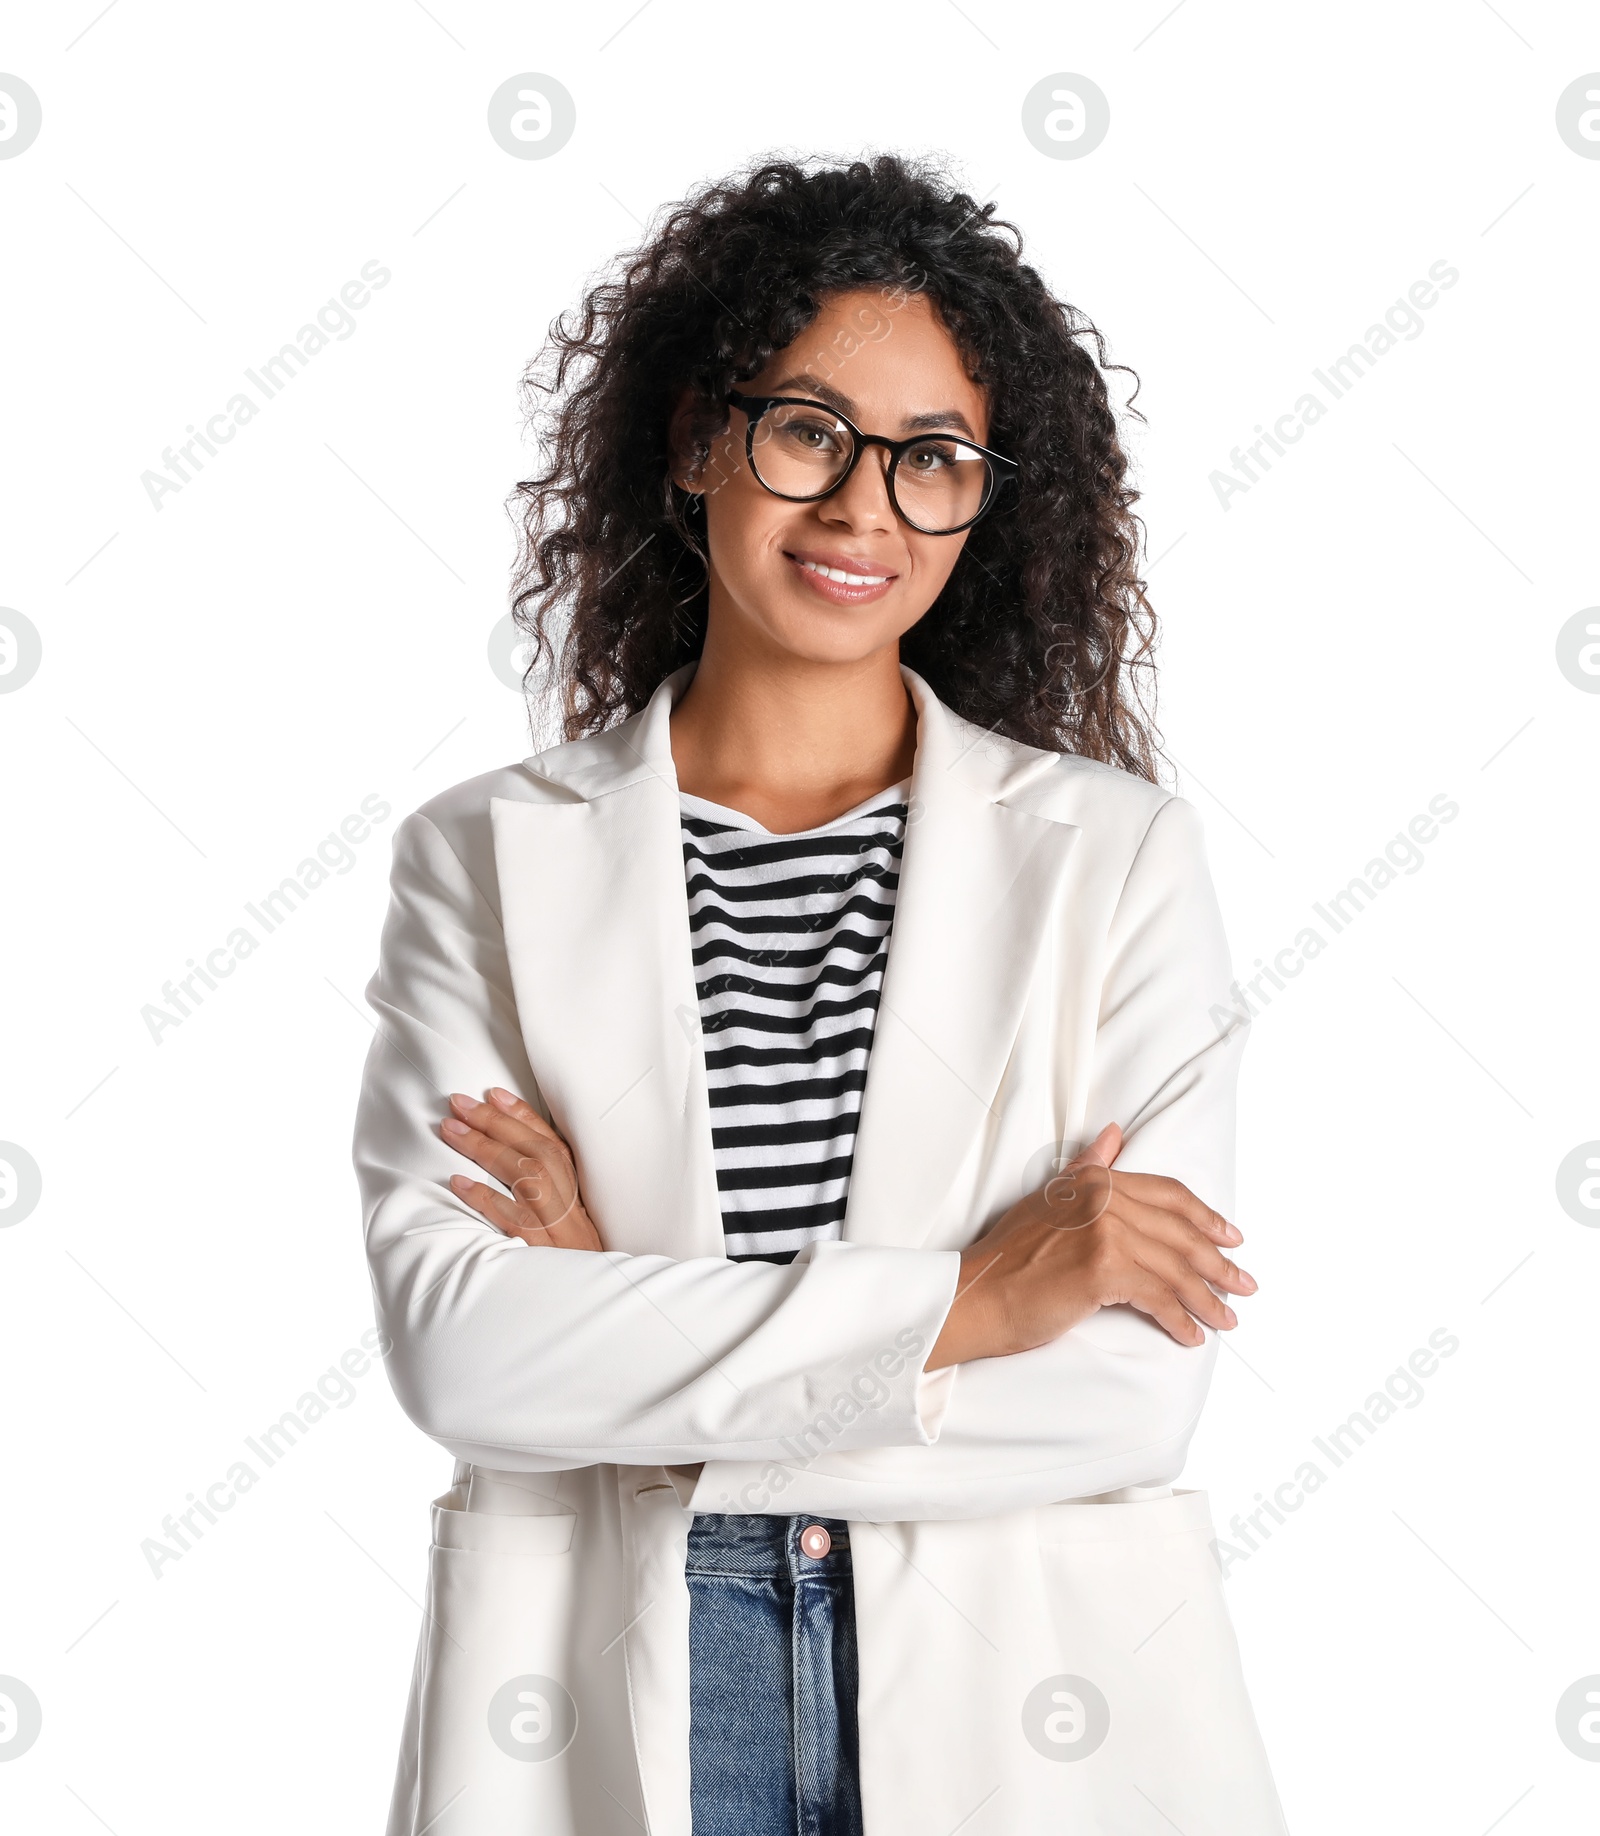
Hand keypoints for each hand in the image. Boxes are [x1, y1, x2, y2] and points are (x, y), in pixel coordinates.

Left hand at [440, 1087, 603, 1250]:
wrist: (600, 1306)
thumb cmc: (578, 1265)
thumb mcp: (573, 1224)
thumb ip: (552, 1191)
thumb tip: (513, 1156)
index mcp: (580, 1194)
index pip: (553, 1143)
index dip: (524, 1116)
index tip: (493, 1093)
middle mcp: (573, 1206)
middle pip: (537, 1153)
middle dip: (495, 1123)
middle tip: (458, 1103)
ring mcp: (560, 1230)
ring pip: (526, 1178)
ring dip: (486, 1149)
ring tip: (450, 1130)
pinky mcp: (545, 1255)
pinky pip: (515, 1221)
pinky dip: (486, 1200)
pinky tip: (458, 1183)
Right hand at [926, 1123, 1255, 1367]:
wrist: (977, 1295)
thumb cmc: (1008, 1258)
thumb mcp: (1048, 1198)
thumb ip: (1086, 1166)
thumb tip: (1113, 1134)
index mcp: (1093, 1179)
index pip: (1167, 1194)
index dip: (1205, 1218)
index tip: (1231, 1238)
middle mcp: (1102, 1198)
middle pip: (1180, 1233)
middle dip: (1218, 1263)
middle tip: (1244, 1285)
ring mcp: (1104, 1232)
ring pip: (1175, 1268)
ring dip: (1208, 1299)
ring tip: (1227, 1319)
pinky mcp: (1104, 1269)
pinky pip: (1159, 1297)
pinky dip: (1180, 1319)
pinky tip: (1191, 1334)